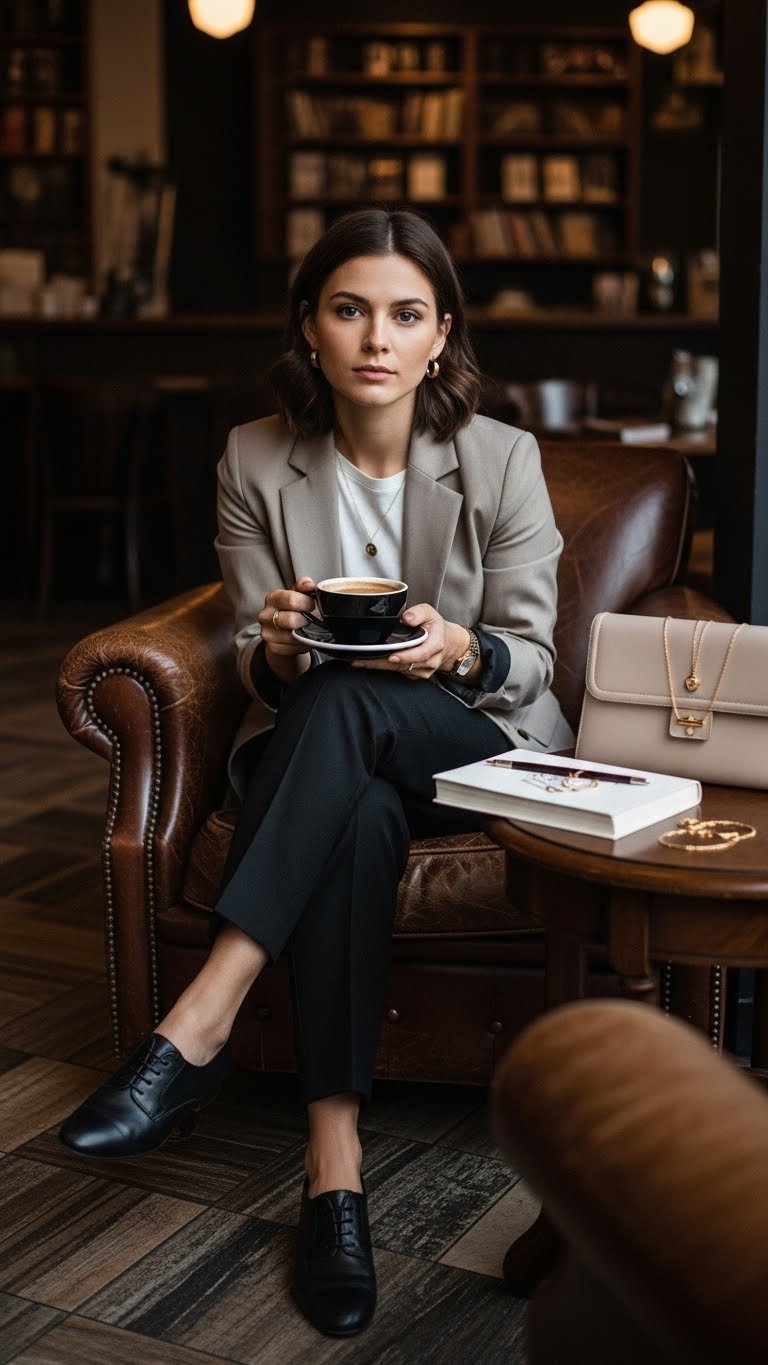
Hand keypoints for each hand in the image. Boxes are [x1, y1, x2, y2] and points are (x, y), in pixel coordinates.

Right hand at [261, 576, 316, 669]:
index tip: (312, 605)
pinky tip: (305, 638)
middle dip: (307, 620)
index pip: (291, 599)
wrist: (282, 630)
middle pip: (292, 620)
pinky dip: (304, 644)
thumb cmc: (292, 609)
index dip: (307, 603)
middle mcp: (265, 616)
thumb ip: (303, 586)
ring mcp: (267, 633)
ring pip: (294, 636)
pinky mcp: (273, 647)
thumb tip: (310, 585)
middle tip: (312, 619)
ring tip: (310, 629)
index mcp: (272, 598)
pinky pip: (295, 648)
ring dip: (307, 633)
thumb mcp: (297, 594)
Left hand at [352, 604, 468, 679]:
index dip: (406, 656)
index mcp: (436, 644)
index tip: (391, 657)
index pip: (421, 653)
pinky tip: (370, 663)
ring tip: (359, 662)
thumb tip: (406, 618)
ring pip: (399, 670)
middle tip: (362, 661)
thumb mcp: (430, 613)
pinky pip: (399, 673)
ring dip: (379, 666)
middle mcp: (430, 660)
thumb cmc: (435, 627)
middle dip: (382, 663)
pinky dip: (385, 668)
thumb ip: (418, 613)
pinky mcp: (416, 675)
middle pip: (405, 665)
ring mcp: (424, 671)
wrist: (447, 643)